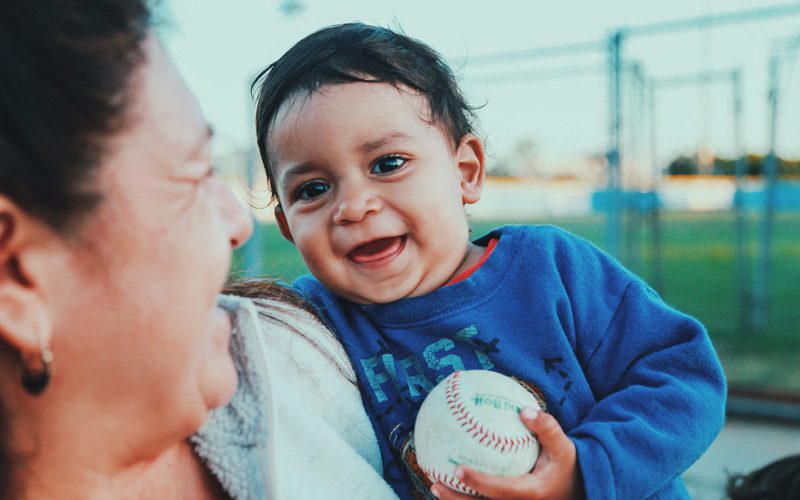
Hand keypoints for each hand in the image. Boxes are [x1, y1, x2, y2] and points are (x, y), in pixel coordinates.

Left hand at [430, 408, 585, 499]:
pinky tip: (449, 482)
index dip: (479, 482)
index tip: (458, 470)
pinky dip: (465, 497)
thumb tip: (524, 409)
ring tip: (434, 485)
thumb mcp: (564, 447)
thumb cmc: (567, 467)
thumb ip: (547, 428)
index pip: (501, 490)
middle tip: (434, 482)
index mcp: (531, 493)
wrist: (578, 492)